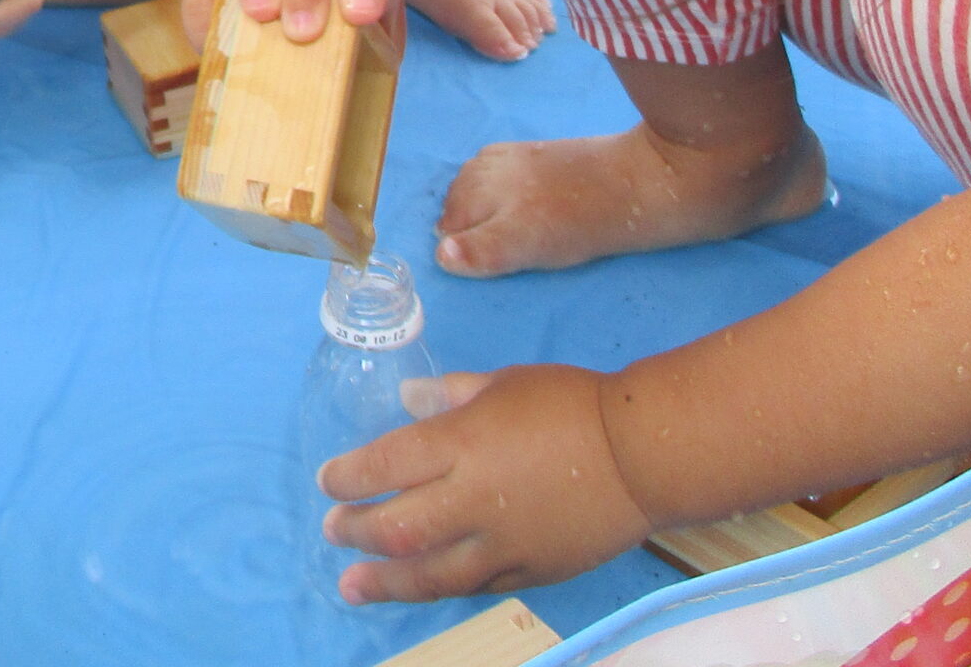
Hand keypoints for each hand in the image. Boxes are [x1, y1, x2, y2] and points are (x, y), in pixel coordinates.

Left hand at [315, 364, 650, 602]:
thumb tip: (405, 402)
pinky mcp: (532, 571)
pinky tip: (419, 587)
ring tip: (351, 586)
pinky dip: (440, 588)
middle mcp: (473, 499)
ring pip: (430, 573)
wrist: (643, 453)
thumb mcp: (502, 383)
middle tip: (332, 530)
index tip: (327, 481)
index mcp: (461, 443)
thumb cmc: (570, 404)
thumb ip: (448, 396)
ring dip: (385, 581)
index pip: (385, 465)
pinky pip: (473, 587)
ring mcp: (503, 543)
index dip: (348, 477)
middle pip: (397, 526)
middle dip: (356, 531)